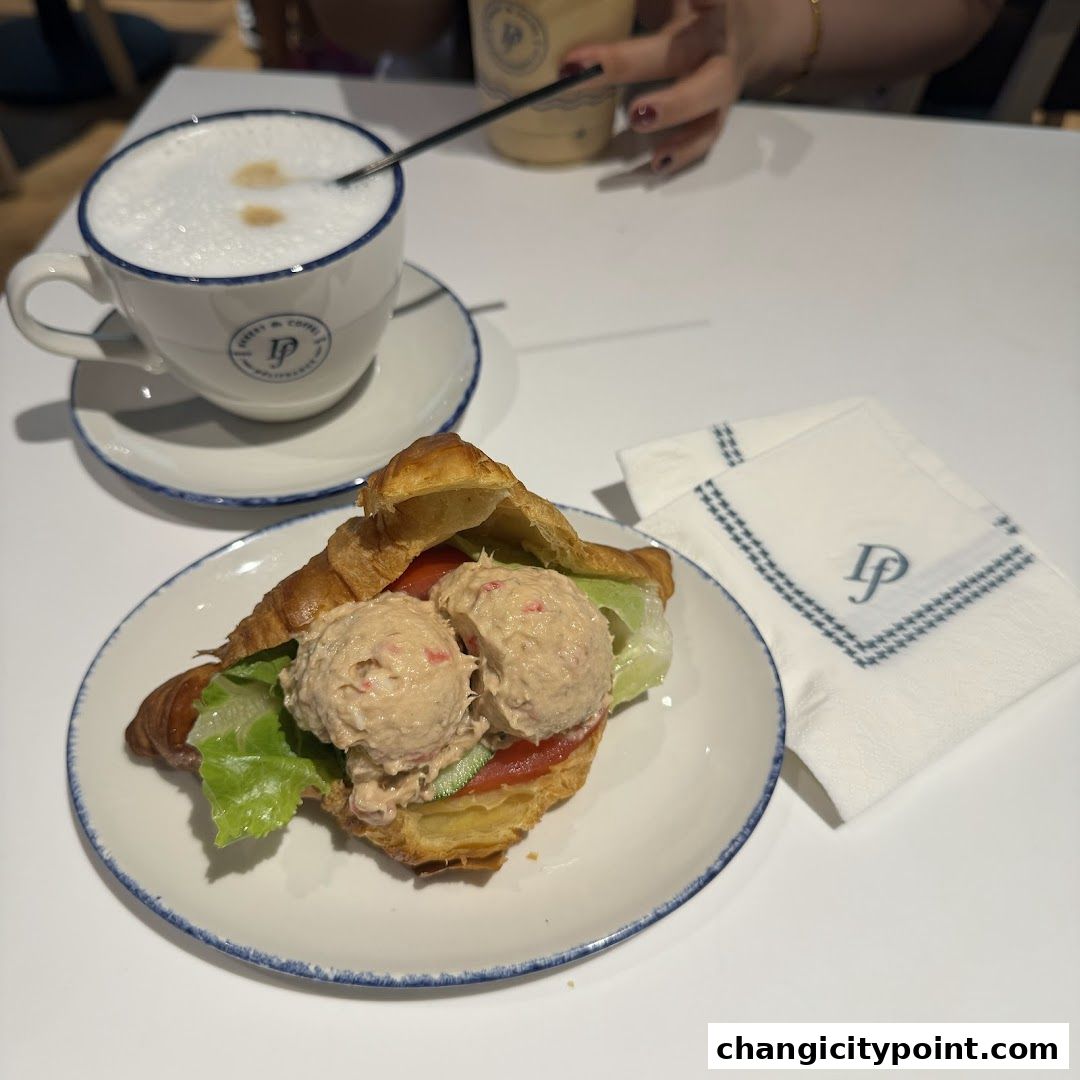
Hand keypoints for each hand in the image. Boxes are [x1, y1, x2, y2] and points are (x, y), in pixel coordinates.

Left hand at [562, 0, 769, 175]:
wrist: (748, 36)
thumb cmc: (693, 10)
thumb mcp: (668, 3)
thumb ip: (635, 5)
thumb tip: (568, 10)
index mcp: (708, 6)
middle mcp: (716, 42)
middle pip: (679, 51)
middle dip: (629, 61)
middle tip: (588, 70)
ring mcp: (721, 82)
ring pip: (706, 97)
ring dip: (673, 109)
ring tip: (636, 120)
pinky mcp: (718, 114)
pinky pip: (705, 136)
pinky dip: (682, 152)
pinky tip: (656, 163)